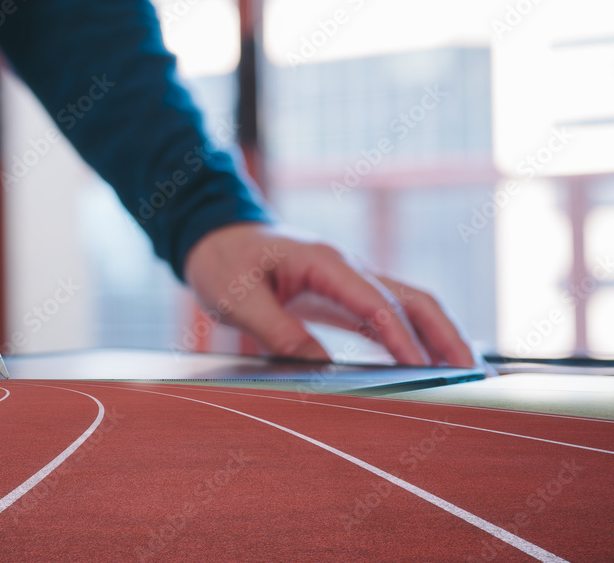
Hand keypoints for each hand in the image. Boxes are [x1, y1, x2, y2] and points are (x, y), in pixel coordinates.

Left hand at [183, 223, 474, 366]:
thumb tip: (321, 369)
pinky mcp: (341, 296)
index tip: (422, 372)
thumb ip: (279, 331)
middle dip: (444, 336)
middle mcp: (347, 268)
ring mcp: (348, 281)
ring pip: (407, 307)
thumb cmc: (222, 261)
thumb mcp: (240, 299)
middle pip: (413, 300)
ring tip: (462, 376)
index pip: (377, 304)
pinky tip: (422, 365)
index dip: (402, 340)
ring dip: (436, 337)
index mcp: (326, 262)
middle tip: (470, 376)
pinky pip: (385, 317)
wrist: (212, 236)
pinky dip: (409, 339)